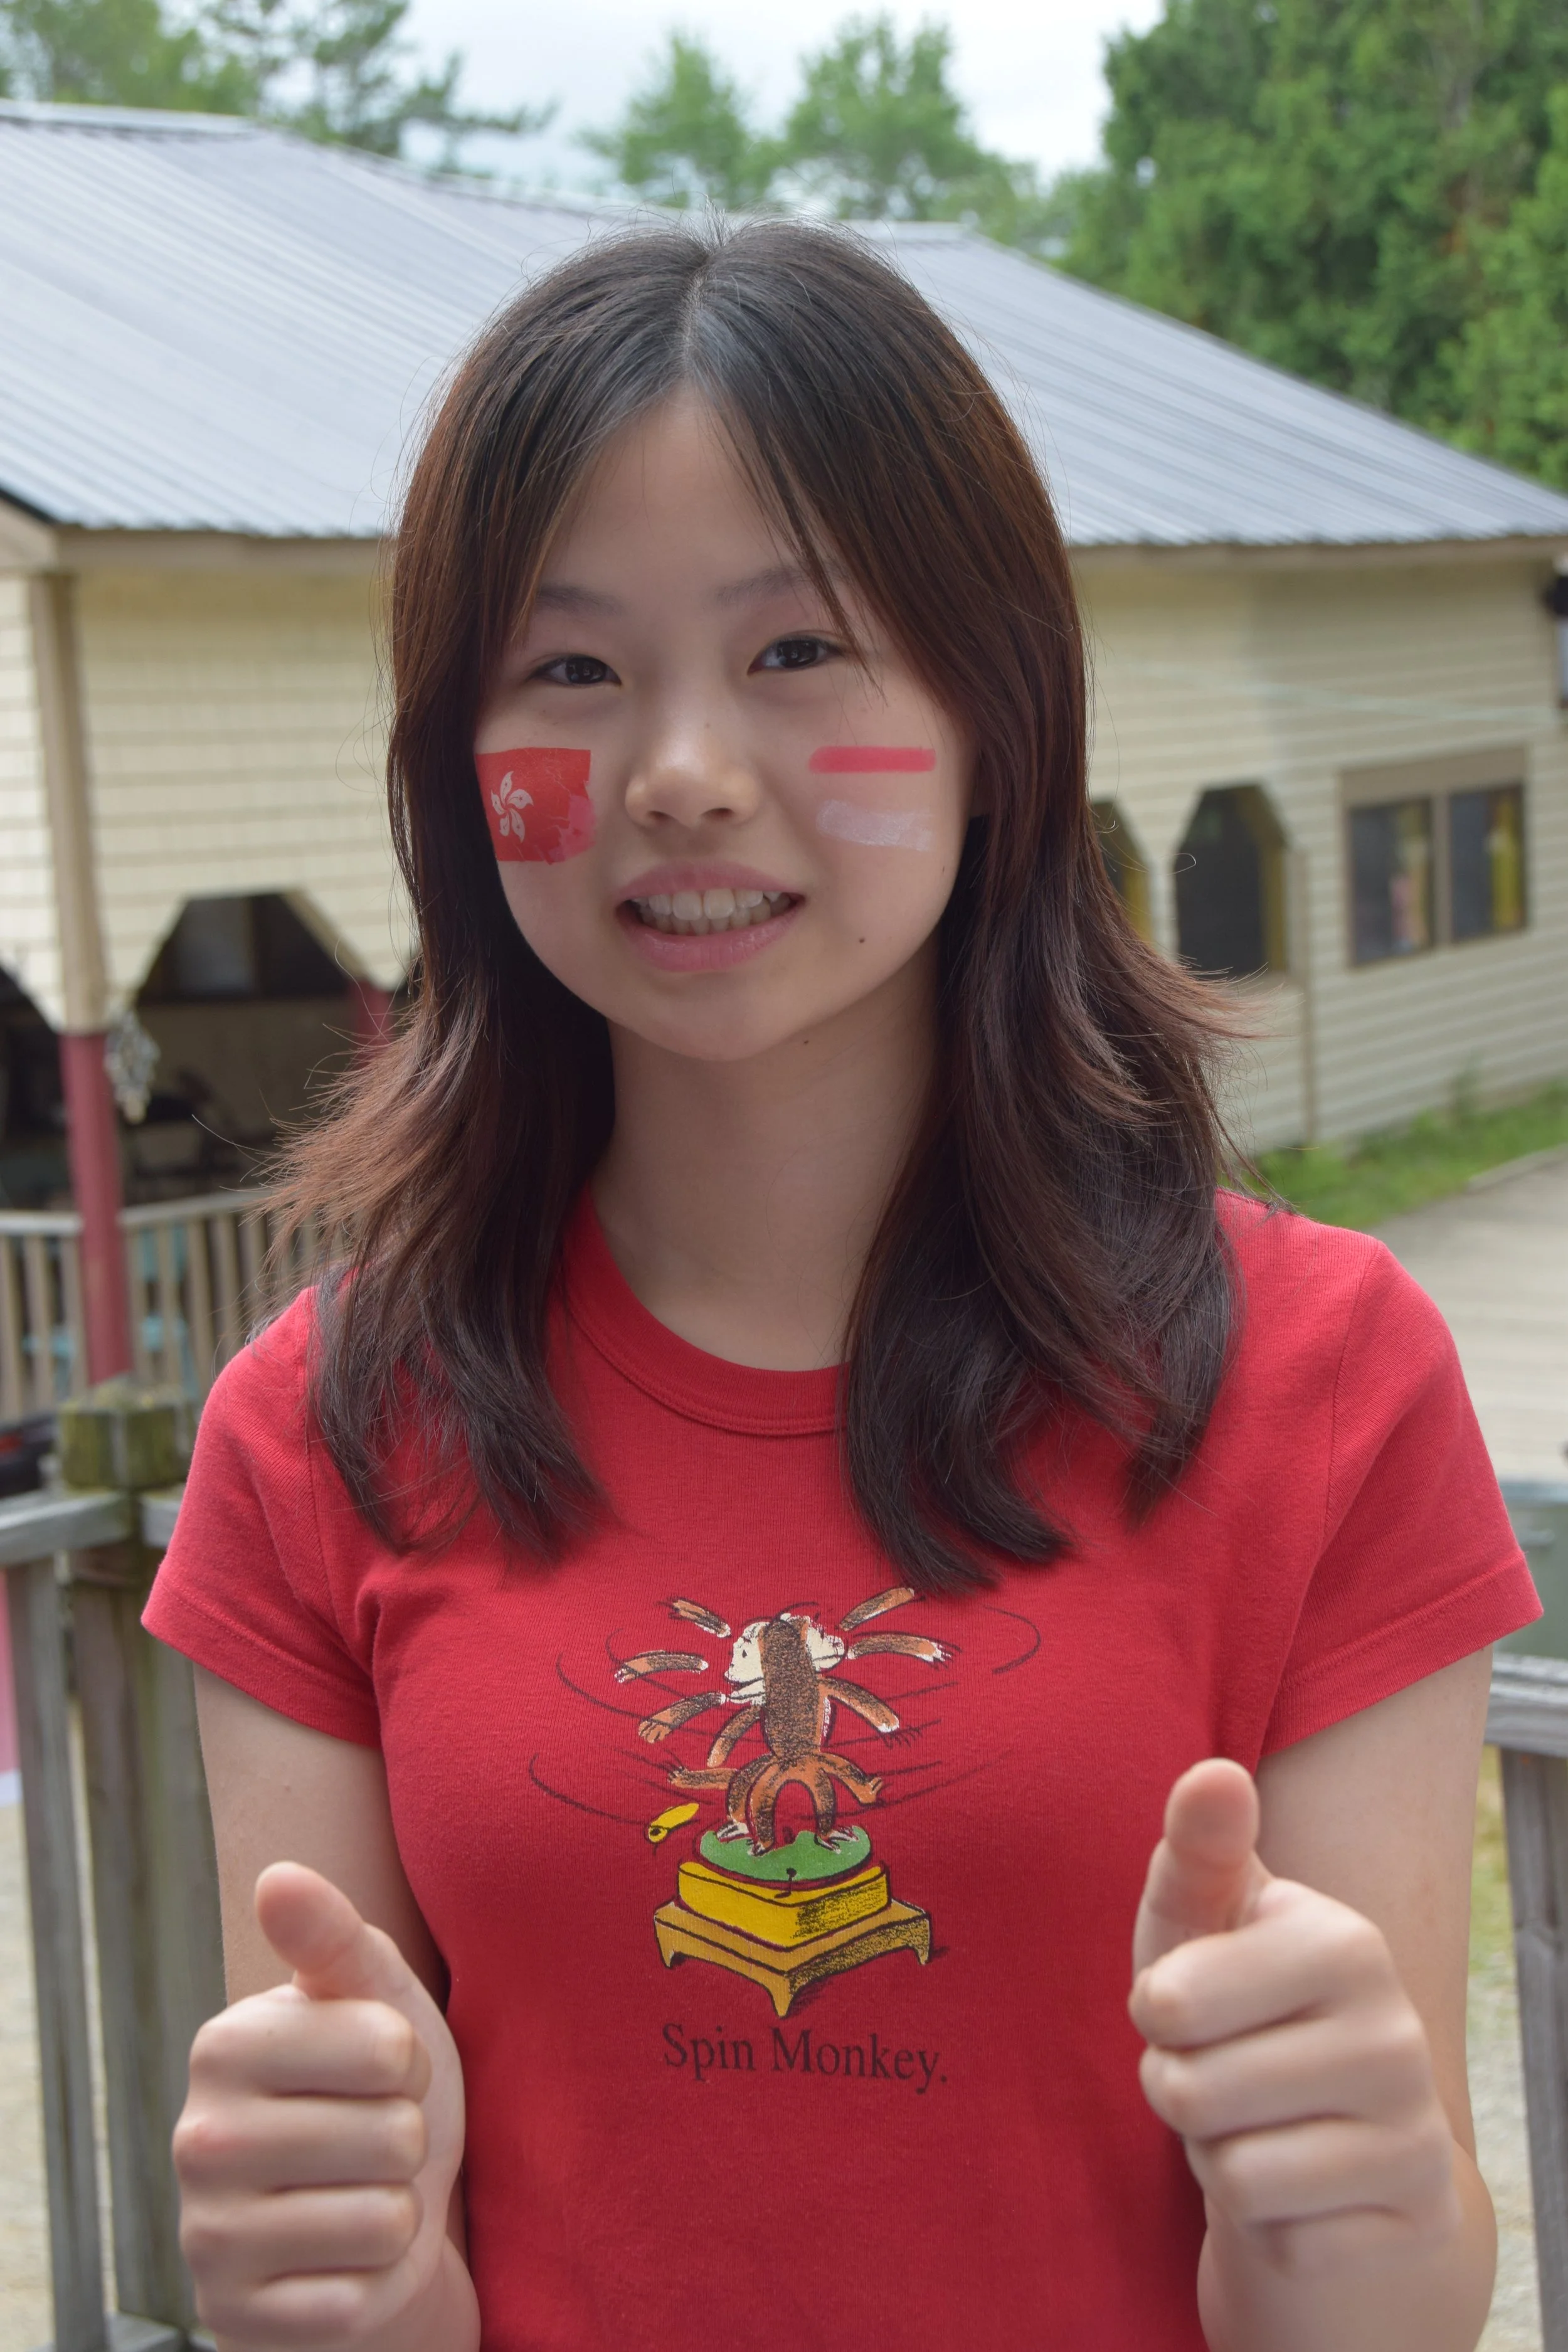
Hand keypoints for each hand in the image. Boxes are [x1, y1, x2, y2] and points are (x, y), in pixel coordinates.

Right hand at [174, 1864, 465, 2345]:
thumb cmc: (374, 2089)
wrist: (372, 2219)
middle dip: (405, 2142)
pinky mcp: (237, 2321)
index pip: (387, 2045)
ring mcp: (209, 2239)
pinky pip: (360, 2297)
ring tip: (358, 2197)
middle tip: (368, 2144)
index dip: (408, 2061)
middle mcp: (197, 2140)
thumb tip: (278, 1876)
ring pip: (383, 2220)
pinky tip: (339, 2262)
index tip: (379, 2070)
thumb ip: (333, 1936)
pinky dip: (372, 2282)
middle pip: (392, 2137)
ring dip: (394, 2213)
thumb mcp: (376, 1999)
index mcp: (225, 2045)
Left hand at [1129, 1759, 1459, 2277]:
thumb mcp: (1199, 1921)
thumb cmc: (1233, 2004)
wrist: (1323, 2133)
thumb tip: (1215, 1772)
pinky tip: (1295, 2181)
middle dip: (1179, 2091)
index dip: (1154, 2012)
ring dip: (1218, 2158)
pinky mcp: (1416, 2218)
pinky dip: (1264, 2222)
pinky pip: (1280, 2239)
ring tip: (1253, 2122)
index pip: (1169, 2002)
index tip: (1187, 2000)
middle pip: (1191, 2093)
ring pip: (1235, 2175)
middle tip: (1221, 2071)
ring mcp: (1416, 2130)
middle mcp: (1397, 2032)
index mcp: (1344, 1940)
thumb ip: (1197, 1846)